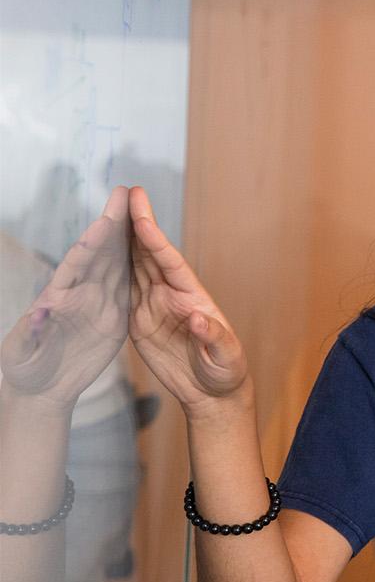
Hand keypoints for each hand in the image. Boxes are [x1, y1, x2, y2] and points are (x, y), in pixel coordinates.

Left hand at [1, 187, 129, 405]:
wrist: (41, 387)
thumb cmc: (24, 371)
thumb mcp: (19, 355)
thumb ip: (29, 332)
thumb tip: (40, 310)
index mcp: (56, 299)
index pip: (75, 265)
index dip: (91, 244)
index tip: (105, 222)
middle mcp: (78, 294)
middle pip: (98, 253)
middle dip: (112, 223)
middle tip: (123, 194)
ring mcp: (96, 303)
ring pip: (115, 264)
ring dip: (127, 238)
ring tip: (139, 210)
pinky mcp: (112, 317)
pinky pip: (127, 286)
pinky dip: (137, 266)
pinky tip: (147, 248)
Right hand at [126, 187, 249, 413]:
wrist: (212, 392)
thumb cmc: (225, 372)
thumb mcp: (226, 357)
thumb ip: (213, 337)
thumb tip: (198, 318)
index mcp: (193, 297)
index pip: (171, 263)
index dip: (156, 240)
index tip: (143, 216)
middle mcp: (172, 295)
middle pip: (150, 254)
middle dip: (137, 224)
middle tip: (125, 193)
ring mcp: (154, 305)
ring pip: (134, 266)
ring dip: (122, 241)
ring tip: (108, 213)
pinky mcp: (139, 320)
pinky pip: (123, 290)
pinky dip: (111, 269)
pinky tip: (100, 253)